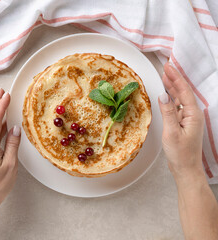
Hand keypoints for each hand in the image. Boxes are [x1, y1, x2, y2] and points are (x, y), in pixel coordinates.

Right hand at [158, 62, 204, 177]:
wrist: (186, 168)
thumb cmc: (180, 153)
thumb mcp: (171, 132)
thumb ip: (168, 112)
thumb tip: (163, 95)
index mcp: (193, 115)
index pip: (183, 91)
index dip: (176, 78)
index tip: (168, 67)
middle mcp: (193, 115)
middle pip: (183, 92)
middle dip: (174, 79)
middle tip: (166, 67)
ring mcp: (188, 119)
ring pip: (180, 99)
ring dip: (173, 87)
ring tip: (165, 77)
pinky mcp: (183, 124)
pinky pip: (177, 107)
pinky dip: (171, 99)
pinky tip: (166, 95)